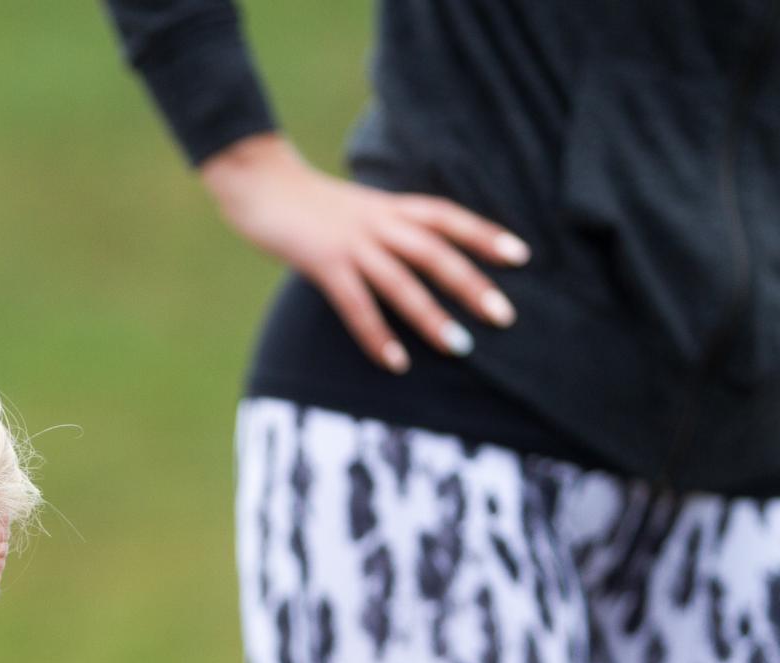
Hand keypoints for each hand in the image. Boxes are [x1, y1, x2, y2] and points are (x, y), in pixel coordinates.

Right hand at [199, 132, 529, 372]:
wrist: (258, 183)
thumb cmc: (304, 202)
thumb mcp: (354, 208)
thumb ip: (382, 228)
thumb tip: (408, 258)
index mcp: (388, 206)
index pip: (447, 217)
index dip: (484, 235)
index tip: (521, 257)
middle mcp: (377, 222)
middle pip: (435, 252)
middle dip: (471, 284)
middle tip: (504, 316)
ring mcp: (350, 242)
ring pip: (401, 281)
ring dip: (431, 316)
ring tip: (459, 347)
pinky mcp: (322, 262)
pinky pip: (356, 304)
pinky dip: (376, 335)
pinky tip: (394, 362)